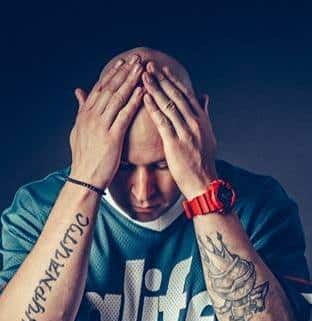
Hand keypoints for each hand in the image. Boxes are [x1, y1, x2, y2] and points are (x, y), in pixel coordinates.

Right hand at [69, 54, 143, 188]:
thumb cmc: (85, 158)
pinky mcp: (111, 137)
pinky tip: (143, 92)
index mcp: (85, 114)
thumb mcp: (78, 130)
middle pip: (109, 88)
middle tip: (137, 58)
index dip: (112, 74)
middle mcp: (91, 116)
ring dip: (131, 81)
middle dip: (124, 72)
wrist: (85, 179)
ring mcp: (100, 126)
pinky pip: (124, 115)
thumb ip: (80, 110)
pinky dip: (133, 102)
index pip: (100, 88)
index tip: (124, 62)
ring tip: (143, 69)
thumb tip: (78, 92)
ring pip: (117, 97)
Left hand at [141, 62, 217, 198]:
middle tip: (148, 66)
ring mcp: (186, 133)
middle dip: (161, 79)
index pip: (186, 95)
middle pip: (176, 96)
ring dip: (154, 89)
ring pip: (168, 106)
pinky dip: (153, 108)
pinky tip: (144, 98)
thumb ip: (204, 114)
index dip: (173, 81)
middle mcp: (195, 124)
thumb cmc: (203, 161)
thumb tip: (204, 96)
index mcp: (203, 121)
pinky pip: (162, 122)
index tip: (162, 69)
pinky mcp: (175, 144)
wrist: (204, 183)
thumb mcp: (208, 135)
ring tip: (143, 77)